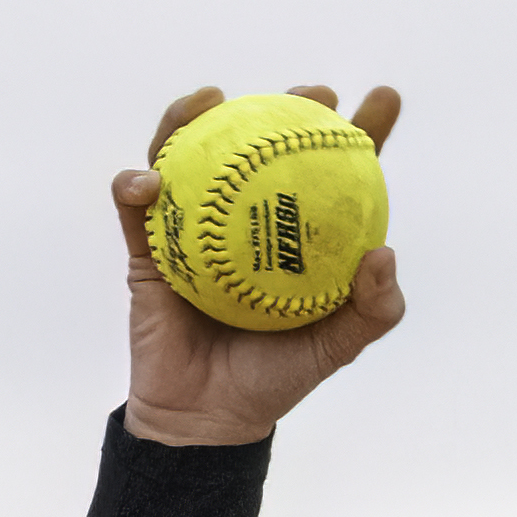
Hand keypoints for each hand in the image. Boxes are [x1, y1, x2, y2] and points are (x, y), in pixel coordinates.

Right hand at [115, 83, 404, 451]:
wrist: (205, 421)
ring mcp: (193, 227)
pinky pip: (134, 206)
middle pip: (261, 145)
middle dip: (287, 106)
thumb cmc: (272, 382)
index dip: (359, 133)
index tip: (382, 99)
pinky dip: (136, 185)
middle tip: (311, 96)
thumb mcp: (333, 350)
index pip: (329, 176)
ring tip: (212, 98)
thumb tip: (382, 253)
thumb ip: (371, 311)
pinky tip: (151, 182)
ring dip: (194, 118)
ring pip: (188, 154)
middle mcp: (244, 220)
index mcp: (292, 239)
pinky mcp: (149, 248)